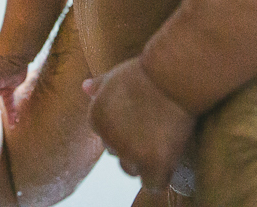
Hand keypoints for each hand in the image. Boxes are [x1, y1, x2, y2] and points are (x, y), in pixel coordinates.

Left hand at [82, 58, 195, 190]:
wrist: (172, 75)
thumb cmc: (147, 73)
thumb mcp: (116, 75)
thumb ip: (99, 86)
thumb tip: (84, 87)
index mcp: (96, 118)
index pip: (106, 138)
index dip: (126, 130)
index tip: (143, 116)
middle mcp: (108, 138)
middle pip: (118, 154)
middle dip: (134, 145)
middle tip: (155, 125)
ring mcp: (130, 152)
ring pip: (132, 170)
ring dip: (144, 161)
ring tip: (162, 139)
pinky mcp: (153, 163)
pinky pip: (153, 184)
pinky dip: (161, 176)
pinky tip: (169, 159)